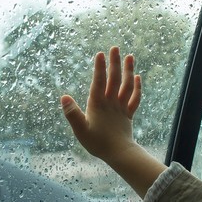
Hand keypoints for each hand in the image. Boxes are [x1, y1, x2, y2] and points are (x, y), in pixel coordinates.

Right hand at [60, 46, 140, 161]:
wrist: (118, 153)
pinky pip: (135, 98)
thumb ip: (72, 113)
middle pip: (114, 79)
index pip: (98, 82)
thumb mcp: (80, 130)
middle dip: (114, 63)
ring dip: (128, 70)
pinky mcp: (128, 114)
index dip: (99, 67)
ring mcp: (121, 107)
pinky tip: (138, 78)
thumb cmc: (97, 142)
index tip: (100, 53)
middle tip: (115, 47)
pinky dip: (137, 87)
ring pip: (127, 86)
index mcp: (98, 104)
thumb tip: (63, 96)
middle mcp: (111, 102)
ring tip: (130, 56)